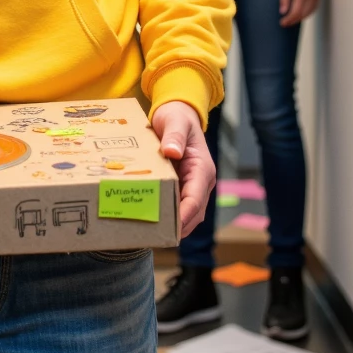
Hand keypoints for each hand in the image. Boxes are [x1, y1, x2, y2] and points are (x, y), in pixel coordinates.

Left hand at [151, 100, 215, 236]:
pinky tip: (149, 223)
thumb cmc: (177, 117)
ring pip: (187, 215)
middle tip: (153, 238)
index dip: (183, 216)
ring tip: (150, 236)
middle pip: (193, 214)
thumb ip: (174, 135)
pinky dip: (167, 217)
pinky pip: (177, 207)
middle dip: (176, 228)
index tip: (169, 229)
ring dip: (172, 227)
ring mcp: (193, 186)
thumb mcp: (175, 121)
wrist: (177, 113)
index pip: (195, 199)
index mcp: (203, 169)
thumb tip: (172, 152)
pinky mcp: (182, 187)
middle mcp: (201, 182)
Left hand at [279, 0, 319, 26]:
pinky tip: (301, 13)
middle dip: (294, 21)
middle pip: (303, 15)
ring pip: (310, 12)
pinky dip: (308, 12)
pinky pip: (314, 7)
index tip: (282, 23)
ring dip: (301, 18)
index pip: (295, 13)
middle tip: (286, 23)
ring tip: (292, 19)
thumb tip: (283, 11)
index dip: (289, 20)